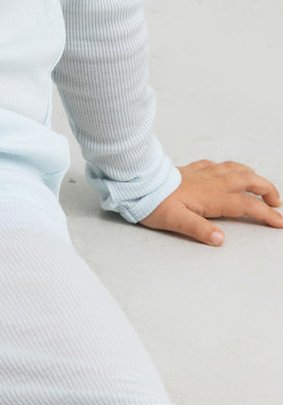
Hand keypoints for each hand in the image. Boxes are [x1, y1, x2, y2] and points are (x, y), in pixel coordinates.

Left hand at [140, 160, 282, 245]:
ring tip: (259, 184)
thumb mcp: (175, 221)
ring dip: (251, 175)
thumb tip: (220, 240)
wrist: (135, 182)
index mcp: (212, 197)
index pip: (247, 205)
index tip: (279, 222)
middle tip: (276, 203)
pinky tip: (226, 171)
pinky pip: (215, 164)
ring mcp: (201, 173)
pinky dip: (228, 167)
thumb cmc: (152, 202)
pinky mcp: (189, 169)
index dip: (265, 214)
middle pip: (248, 181)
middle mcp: (211, 182)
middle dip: (266, 190)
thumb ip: (199, 230)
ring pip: (234, 169)